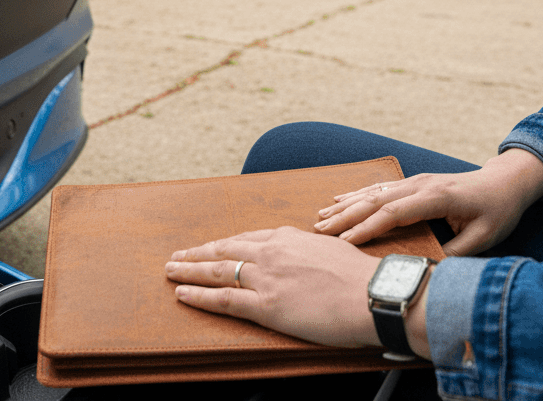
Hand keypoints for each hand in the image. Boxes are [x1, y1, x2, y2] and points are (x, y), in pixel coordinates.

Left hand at [165, 227, 380, 348]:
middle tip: (176, 256)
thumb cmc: (360, 276)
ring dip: (189, 270)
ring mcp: (266, 277)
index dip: (224, 244)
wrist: (372, 294)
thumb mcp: (331, 248)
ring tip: (170, 271)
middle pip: (224, 249)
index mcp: (286, 237)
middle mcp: (270, 252)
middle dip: (197, 254)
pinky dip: (199, 296)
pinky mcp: (266, 304)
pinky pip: (223, 299)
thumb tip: (306, 255)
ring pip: (217, 271)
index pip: (246, 239)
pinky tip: (182, 294)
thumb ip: (308, 251)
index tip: (210, 247)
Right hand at [313, 149, 542, 256]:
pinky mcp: (412, 182)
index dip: (367, 227)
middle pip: (375, 201)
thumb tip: (428, 270)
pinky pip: (379, 188)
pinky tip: (339, 199)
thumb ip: (456, 253)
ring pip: (372, 192)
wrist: (503, 182)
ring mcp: (414, 181)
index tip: (344, 242)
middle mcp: (419, 185)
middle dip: (345, 216)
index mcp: (436, 197)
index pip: (393, 213)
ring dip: (345, 205)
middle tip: (320, 230)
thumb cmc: (496, 211)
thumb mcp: (485, 237)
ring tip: (321, 217)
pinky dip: (356, 194)